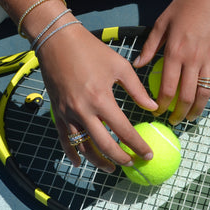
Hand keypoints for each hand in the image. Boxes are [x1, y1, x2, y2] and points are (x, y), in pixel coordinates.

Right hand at [36, 24, 157, 171]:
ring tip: (111, 167)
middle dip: (120, 158)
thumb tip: (153, 107)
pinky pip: (64, 139)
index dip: (137, 145)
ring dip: (98, 161)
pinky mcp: (57, 112)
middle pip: (104, 145)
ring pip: (83, 146)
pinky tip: (80, 162)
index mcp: (101, 98)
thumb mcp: (119, 66)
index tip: (148, 155)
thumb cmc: (92, 50)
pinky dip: (72, 153)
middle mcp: (83, 110)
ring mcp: (68, 113)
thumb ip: (137, 89)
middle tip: (132, 164)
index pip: (123, 130)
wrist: (57, 41)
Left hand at [134, 0, 209, 124]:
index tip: (158, 111)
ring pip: (204, 93)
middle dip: (179, 113)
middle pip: (186, 96)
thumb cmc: (186, 4)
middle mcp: (193, 60)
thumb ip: (150, 45)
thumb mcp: (163, 22)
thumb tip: (137, 64)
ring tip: (191, 118)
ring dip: (197, 110)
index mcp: (175, 52)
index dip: (162, 104)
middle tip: (173, 120)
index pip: (167, 88)